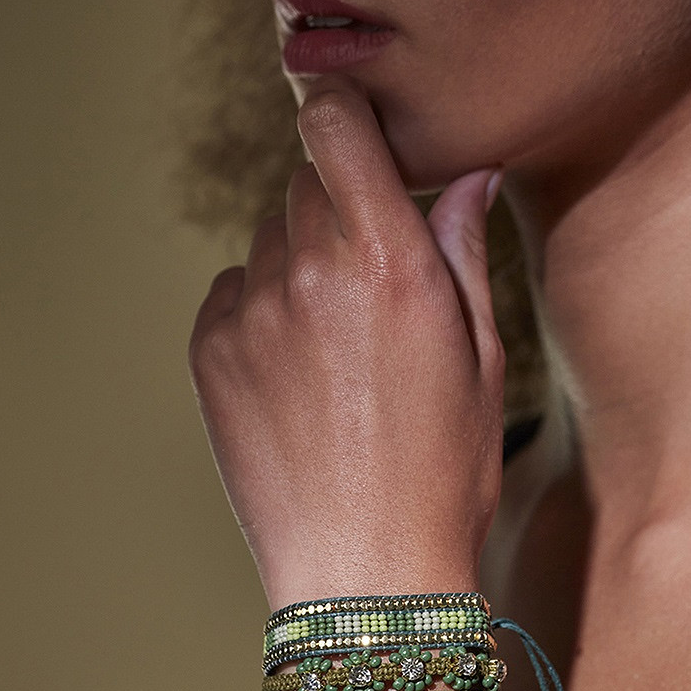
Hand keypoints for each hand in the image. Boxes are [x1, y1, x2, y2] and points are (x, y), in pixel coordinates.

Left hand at [189, 76, 505, 607]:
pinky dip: (263, 311)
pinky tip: (300, 376)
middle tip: (375, 285)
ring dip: (302, 266)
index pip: (335, 124)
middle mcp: (309, 273)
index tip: (367, 144)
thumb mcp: (481, 363)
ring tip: (338, 350)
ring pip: (269, 242)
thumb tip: (468, 177)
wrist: (364, 572)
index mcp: (388, 264)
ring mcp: (249, 314)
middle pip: (305, 183)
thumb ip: (463, 253)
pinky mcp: (209, 353)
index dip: (348, 118)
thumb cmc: (444, 474)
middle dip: (340, 210)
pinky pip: (233, 293)